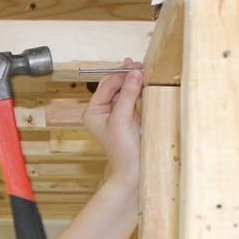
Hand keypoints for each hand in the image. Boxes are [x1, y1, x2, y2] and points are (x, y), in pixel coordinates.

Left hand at [82, 60, 143, 190]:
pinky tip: (145, 83)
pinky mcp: (127, 116)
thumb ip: (128, 95)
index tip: (136, 68)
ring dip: (133, 81)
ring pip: (123, 89)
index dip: (121, 74)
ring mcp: (114, 113)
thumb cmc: (123, 151)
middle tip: (141, 66)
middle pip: (114, 84)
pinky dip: (138, 90)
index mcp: (93, 111)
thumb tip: (135, 72)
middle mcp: (101, 110)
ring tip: (145, 71)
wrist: (133, 171)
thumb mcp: (123, 119)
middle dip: (127, 75)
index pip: (106, 85)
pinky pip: (131, 97)